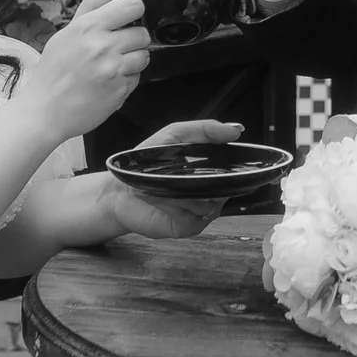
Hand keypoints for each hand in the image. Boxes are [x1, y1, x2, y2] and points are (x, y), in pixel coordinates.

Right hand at [37, 0, 149, 133]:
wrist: (44, 112)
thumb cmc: (53, 71)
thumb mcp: (67, 32)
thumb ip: (95, 4)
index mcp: (88, 26)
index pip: (133, 5)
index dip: (133, 11)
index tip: (126, 20)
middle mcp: (102, 46)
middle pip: (143, 33)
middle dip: (132, 40)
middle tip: (114, 49)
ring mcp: (113, 70)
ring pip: (144, 56)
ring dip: (132, 61)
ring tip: (111, 67)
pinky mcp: (120, 91)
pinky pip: (137, 78)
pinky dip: (126, 80)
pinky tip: (108, 83)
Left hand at [105, 118, 244, 240]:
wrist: (120, 190)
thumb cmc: (147, 162)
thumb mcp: (175, 135)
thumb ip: (205, 130)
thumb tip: (235, 129)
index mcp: (213, 171)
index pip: (236, 169)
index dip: (236, 163)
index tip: (229, 155)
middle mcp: (211, 193)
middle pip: (227, 187)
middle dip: (207, 177)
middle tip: (185, 169)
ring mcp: (202, 212)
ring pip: (208, 201)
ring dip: (183, 190)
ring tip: (161, 183)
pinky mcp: (189, 227)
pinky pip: (191, 215)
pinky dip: (173, 204)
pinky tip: (158, 196)